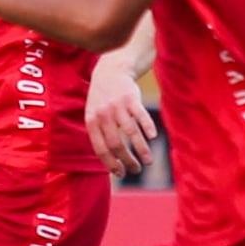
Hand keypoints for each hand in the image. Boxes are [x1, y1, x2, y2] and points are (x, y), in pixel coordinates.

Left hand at [86, 61, 157, 175]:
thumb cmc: (102, 100)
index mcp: (91, 122)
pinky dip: (147, 127)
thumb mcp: (93, 115)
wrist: (110, 71)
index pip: (100, 149)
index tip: (121, 174)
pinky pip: (141, 116)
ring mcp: (117, 106)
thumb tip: (110, 163)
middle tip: (136, 170)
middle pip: (117, 144)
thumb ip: (99, 135)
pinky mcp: (131, 98)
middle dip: (128, 160)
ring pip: (131, 133)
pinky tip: (153, 137)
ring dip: (141, 149)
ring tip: (148, 161)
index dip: (111, 163)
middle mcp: (103, 115)